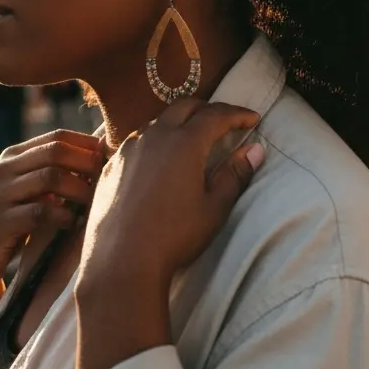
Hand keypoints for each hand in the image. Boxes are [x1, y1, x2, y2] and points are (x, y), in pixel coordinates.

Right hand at [0, 128, 105, 292]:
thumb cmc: (7, 221)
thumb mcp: (22, 190)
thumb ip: (47, 173)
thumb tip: (96, 160)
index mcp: (12, 156)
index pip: (57, 136)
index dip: (86, 145)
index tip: (107, 159)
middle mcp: (3, 170)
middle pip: (56, 151)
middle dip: (86, 163)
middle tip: (105, 179)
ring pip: (50, 178)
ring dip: (79, 189)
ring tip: (92, 203)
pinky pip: (39, 212)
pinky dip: (62, 215)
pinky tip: (72, 223)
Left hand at [73, 100, 263, 368]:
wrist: (122, 261)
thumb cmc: (174, 236)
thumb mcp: (214, 208)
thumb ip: (235, 175)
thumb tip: (256, 150)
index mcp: (184, 143)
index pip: (215, 115)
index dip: (237, 114)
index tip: (253, 118)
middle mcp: (154, 136)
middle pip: (184, 107)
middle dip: (208, 109)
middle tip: (225, 122)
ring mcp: (128, 148)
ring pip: (157, 122)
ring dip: (178, 123)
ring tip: (192, 138)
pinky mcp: (111, 164)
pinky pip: (137, 141)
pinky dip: (155, 141)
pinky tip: (158, 159)